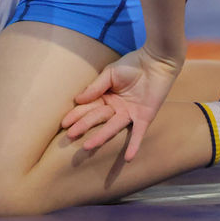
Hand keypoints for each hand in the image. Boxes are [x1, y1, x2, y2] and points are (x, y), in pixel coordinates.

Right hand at [59, 45, 182, 160]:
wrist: (155, 62)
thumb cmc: (131, 65)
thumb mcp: (110, 73)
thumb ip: (95, 87)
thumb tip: (77, 100)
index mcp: (105, 97)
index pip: (87, 107)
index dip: (76, 115)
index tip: (64, 123)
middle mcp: (115, 108)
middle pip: (96, 118)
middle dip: (83, 126)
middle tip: (69, 136)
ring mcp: (129, 114)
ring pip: (112, 128)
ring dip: (100, 137)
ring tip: (87, 146)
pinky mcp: (143, 117)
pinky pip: (137, 134)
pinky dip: (133, 146)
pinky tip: (128, 158)